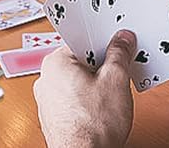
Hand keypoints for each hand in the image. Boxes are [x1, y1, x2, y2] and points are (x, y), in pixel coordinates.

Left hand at [34, 30, 135, 147]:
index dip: (104, 43)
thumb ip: (119, 54)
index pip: (83, 40)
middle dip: (101, 65)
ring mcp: (48, 99)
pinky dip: (88, 99)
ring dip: (96, 84)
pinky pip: (73, 97)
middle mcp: (45, 78)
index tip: (118, 45)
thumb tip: (122, 40)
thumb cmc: (92, 128)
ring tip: (110, 95)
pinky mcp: (54, 116)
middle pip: (81, 60)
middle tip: (118, 72)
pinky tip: (101, 109)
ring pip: (77, 80)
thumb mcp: (115, 80)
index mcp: (55, 62)